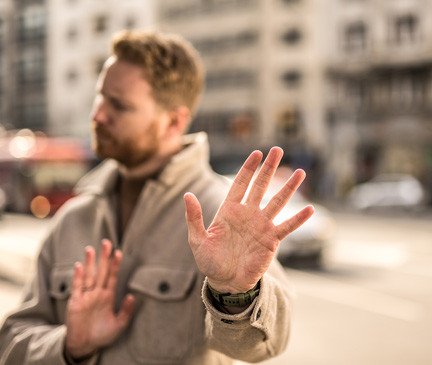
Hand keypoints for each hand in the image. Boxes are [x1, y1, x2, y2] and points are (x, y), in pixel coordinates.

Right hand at [65, 240, 134, 358]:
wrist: (85, 346)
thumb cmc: (102, 335)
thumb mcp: (119, 325)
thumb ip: (126, 311)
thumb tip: (132, 296)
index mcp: (108, 296)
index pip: (112, 276)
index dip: (115, 265)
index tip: (119, 252)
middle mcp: (97, 293)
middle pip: (101, 271)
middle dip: (104, 258)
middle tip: (106, 242)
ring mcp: (86, 296)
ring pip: (88, 276)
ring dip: (90, 263)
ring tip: (91, 249)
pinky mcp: (75, 303)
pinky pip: (76, 287)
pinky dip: (77, 277)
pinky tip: (79, 266)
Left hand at [184, 147, 313, 293]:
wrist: (226, 282)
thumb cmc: (210, 260)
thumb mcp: (197, 239)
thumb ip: (194, 217)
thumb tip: (187, 195)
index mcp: (229, 210)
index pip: (240, 183)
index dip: (248, 168)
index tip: (256, 153)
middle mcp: (247, 214)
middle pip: (260, 186)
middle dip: (269, 168)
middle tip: (277, 150)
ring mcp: (261, 226)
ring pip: (277, 202)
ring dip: (288, 187)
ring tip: (300, 172)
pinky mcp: (271, 240)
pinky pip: (287, 227)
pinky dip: (298, 219)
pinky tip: (310, 209)